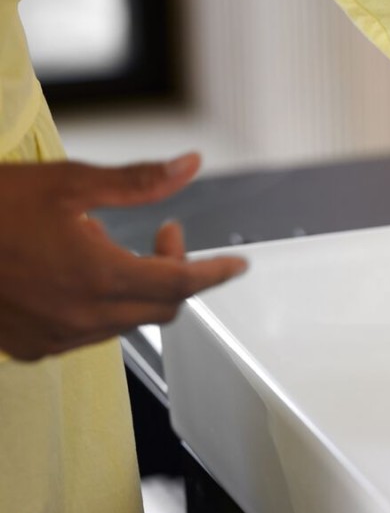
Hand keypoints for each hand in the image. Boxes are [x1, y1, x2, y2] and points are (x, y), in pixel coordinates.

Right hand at [0, 153, 247, 361]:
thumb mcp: (68, 182)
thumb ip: (138, 181)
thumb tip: (190, 165)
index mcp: (100, 275)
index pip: (183, 282)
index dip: (216, 273)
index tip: (238, 265)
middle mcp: (83, 316)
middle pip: (161, 306)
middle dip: (176, 273)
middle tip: (164, 236)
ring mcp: (55, 337)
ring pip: (125, 322)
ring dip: (134, 289)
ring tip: (105, 248)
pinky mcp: (29, 347)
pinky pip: (85, 334)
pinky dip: (97, 307)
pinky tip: (74, 277)